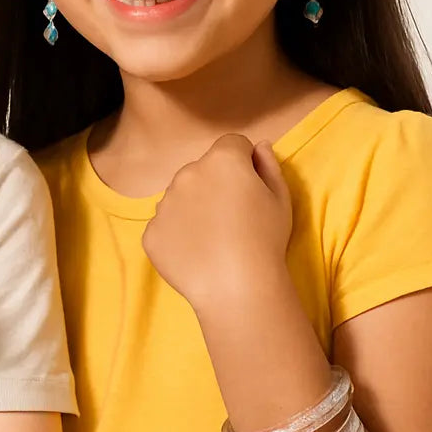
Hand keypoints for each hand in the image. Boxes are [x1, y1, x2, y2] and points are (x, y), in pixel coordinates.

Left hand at [142, 135, 292, 310]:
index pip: (232, 144)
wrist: (236, 286)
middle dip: (215, 184)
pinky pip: (165, 225)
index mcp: (222, 160)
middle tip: (232, 218)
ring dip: (193, 207)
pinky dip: (178, 235)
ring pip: (180, 196)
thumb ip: (268, 165)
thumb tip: (258, 146)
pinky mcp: (151, 231)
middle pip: (202, 170)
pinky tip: (197, 254)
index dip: (244, 163)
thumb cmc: (266, 240)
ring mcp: (164, 203)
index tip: (251, 188)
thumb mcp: (280, 199)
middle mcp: (187, 174)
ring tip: (214, 239)